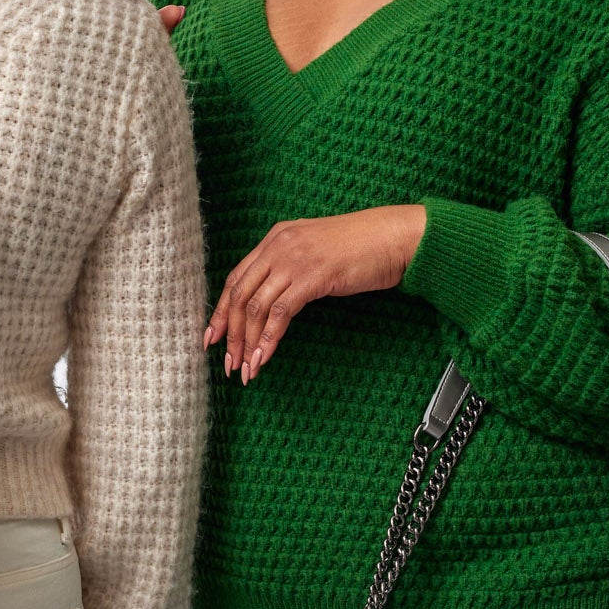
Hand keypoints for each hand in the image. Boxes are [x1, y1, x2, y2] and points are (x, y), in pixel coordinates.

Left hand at [206, 206, 427, 381]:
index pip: (236, 278)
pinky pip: (280, 313)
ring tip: (247, 370)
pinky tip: (265, 359)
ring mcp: (295, 259)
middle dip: (231, 334)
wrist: (396, 238)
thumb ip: (289, 268)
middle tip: (229, 364)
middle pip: (240, 294)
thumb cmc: (362, 249)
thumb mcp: (315, 253)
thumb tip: (270, 302)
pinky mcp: (312, 276)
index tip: (212, 339)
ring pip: (256, 307)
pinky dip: (269, 339)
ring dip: (248, 343)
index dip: (221, 311)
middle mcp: (279, 245)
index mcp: (276, 238)